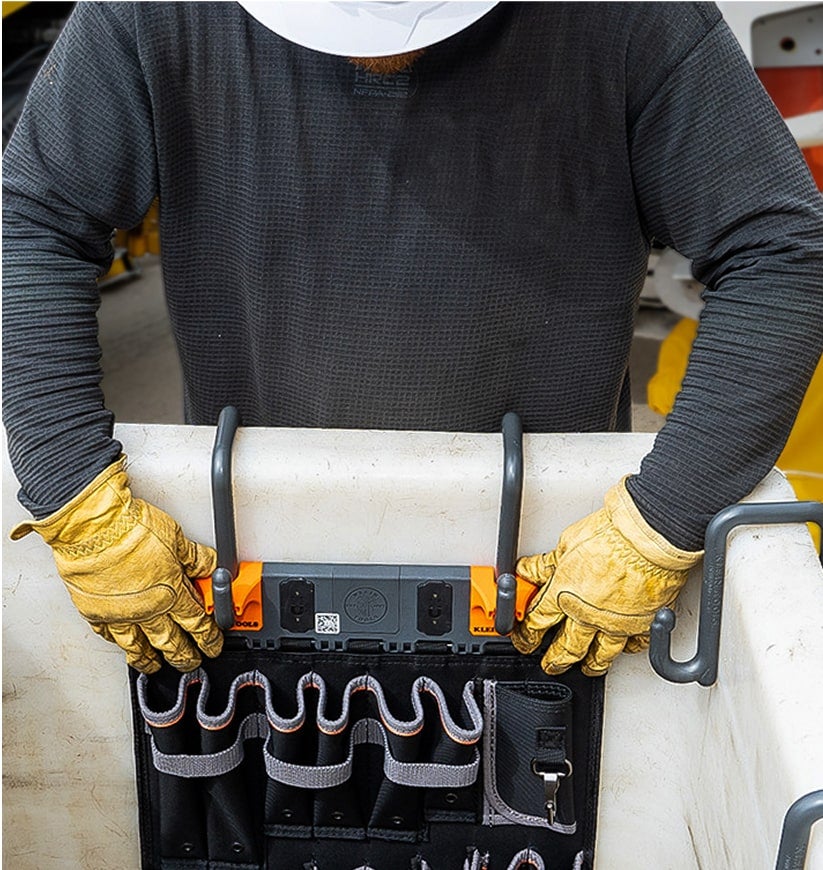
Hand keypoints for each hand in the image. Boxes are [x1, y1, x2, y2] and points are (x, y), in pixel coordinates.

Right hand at [11, 458, 222, 673]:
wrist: (92, 529)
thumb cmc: (131, 529)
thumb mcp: (176, 538)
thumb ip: (195, 557)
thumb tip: (210, 565)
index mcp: (172, 593)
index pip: (197, 623)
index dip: (208, 638)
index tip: (213, 645)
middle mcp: (147, 610)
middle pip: (171, 643)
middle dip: (184, 656)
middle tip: (191, 663)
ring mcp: (120, 614)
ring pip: (138, 647)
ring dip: (149, 658)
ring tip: (155, 666)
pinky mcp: (96, 612)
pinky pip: (109, 635)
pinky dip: (118, 643)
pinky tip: (122, 644)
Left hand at [510, 478, 701, 675]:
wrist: (647, 537)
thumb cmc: (611, 535)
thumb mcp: (566, 544)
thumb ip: (546, 565)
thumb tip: (527, 570)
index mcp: (564, 594)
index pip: (537, 621)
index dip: (527, 634)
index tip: (524, 640)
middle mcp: (588, 614)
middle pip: (566, 647)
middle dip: (555, 660)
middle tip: (550, 665)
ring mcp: (616, 623)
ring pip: (600, 654)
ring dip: (592, 664)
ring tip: (587, 668)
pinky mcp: (644, 624)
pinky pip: (636, 645)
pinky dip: (630, 649)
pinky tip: (626, 649)